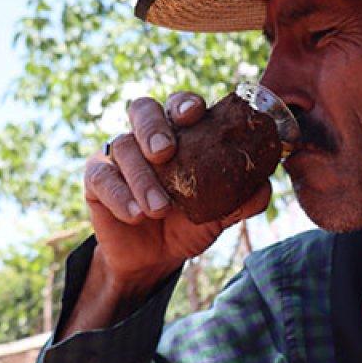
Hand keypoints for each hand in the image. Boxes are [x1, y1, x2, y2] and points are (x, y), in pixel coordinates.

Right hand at [83, 92, 272, 294]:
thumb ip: (241, 200)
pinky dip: (120, 195)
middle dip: (153, 127)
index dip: (185, 103)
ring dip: (143, 178)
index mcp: (179, 135)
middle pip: (142, 109)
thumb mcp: (219, 214)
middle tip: (165, 152)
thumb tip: (264, 187)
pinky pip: (101, 178)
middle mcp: (146, 137)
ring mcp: (119, 156)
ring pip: (123, 147)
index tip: (195, 114)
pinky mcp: (97, 180)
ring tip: (159, 209)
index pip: (179, 106)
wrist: (155, 258)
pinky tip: (135, 215)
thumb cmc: (189, 223)